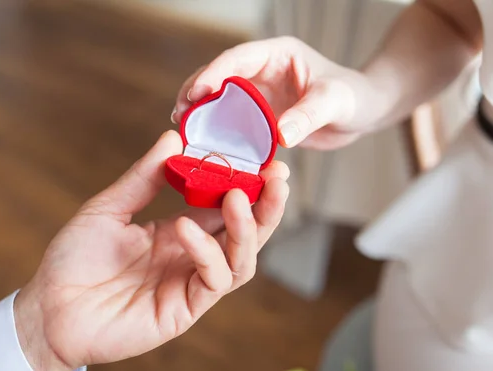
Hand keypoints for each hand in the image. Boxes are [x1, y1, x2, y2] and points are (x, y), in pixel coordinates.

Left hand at [14, 130, 289, 370]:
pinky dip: (207, 253)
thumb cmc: (75, 259)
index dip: (246, 184)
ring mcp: (190, 284)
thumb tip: (174, 137)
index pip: (225, 206)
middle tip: (278, 175)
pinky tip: (185, 229)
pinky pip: (213, 280)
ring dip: (248, 227)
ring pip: (241, 259)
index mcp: (179, 230)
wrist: (50, 307)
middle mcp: (192, 256)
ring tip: (240, 195)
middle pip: (246, 232)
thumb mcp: (108, 208)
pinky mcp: (184, 309)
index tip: (261, 156)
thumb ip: (144, 178)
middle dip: (266, 205)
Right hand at [172, 36, 382, 149]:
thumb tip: (280, 135)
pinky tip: (205, 143)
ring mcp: (260, 93)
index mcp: (277, 55)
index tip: (196, 93)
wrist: (363, 113)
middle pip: (219, 76)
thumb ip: (309, 115)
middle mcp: (263, 71)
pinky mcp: (261, 115)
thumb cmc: (354, 97)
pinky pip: (233, 121)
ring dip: (201, 112)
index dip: (213, 73)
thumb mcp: (335, 102)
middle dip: (196, 92)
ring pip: (221, 99)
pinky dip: (218, 131)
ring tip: (183, 128)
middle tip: (179, 114)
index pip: (237, 58)